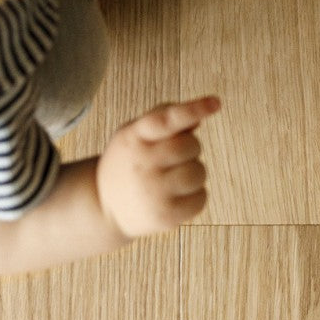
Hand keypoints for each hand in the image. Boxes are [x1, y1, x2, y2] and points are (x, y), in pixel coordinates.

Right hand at [97, 96, 221, 239]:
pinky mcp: (166, 216)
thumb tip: (198, 118)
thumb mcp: (134, 134)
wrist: (104, 207)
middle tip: (171, 157)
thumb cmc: (128, 162)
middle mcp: (142, 164)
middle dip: (189, 148)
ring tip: (172, 178)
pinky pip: (201, 198)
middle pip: (191, 145)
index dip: (193, 109)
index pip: (166, 119)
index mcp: (134, 138)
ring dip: (193, 172)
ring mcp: (154, 192)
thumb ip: (163, 118)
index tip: (216, 103)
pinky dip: (194, 195)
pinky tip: (174, 196)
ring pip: (199, 172)